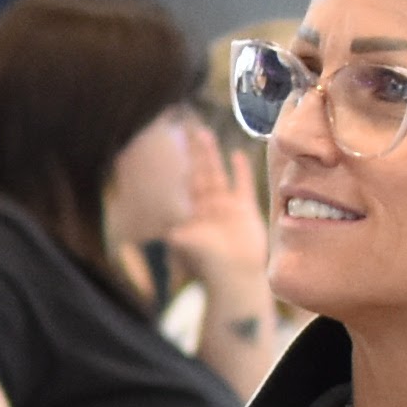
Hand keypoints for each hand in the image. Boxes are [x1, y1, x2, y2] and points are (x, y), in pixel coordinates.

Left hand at [161, 140, 275, 323]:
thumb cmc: (207, 262)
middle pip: (200, 173)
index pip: (185, 183)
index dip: (181, 166)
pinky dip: (240, 171)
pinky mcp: (245, 210)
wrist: (234, 276)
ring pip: (217, 174)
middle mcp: (208, 207)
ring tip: (205, 135)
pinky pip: (241, 185)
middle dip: (195, 153)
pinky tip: (236, 154)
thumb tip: (161, 220)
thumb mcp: (184, 243)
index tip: (174, 146)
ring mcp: (226, 207)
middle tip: (190, 130)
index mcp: (192, 213)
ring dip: (211, 156)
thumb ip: (174, 227)